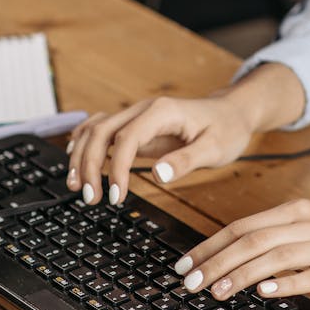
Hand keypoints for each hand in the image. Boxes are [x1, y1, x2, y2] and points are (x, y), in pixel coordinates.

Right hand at [65, 93, 254, 205]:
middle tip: (91, 199)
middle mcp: (145, 109)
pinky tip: (76, 160)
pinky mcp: (136, 126)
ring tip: (78, 187)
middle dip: (90, 164)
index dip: (116, 168)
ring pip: (96, 128)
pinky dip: (85, 143)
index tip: (116, 196)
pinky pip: (102, 129)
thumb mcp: (215, 148)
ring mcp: (138, 115)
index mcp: (163, 111)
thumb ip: (186, 160)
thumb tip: (158, 175)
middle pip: (102, 131)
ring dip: (82, 155)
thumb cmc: (226, 129)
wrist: (232, 113)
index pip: (127, 137)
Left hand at [172, 196, 309, 299]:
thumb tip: (242, 253)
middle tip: (189, 282)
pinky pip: (307, 275)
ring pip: (272, 257)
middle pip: (250, 241)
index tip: (186, 263)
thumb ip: (282, 233)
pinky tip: (263, 292)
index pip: (243, 226)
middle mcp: (306, 224)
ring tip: (214, 292)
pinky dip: (283, 283)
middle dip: (215, 262)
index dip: (211, 245)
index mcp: (297, 210)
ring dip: (239, 275)